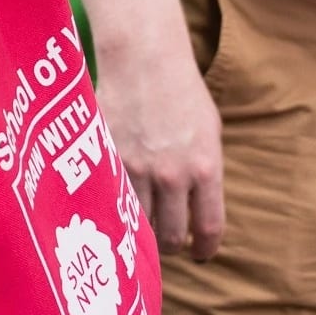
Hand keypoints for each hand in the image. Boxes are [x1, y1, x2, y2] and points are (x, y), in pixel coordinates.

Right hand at [98, 38, 225, 260]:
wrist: (142, 60)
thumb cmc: (181, 91)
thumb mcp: (209, 132)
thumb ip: (204, 170)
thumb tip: (198, 203)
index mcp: (206, 169)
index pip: (208, 227)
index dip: (205, 248)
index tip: (201, 254)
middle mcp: (172, 176)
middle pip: (170, 235)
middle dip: (169, 245)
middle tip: (165, 242)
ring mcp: (137, 169)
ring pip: (137, 221)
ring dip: (139, 228)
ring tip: (139, 225)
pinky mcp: (107, 159)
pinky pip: (110, 198)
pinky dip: (114, 206)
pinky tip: (114, 205)